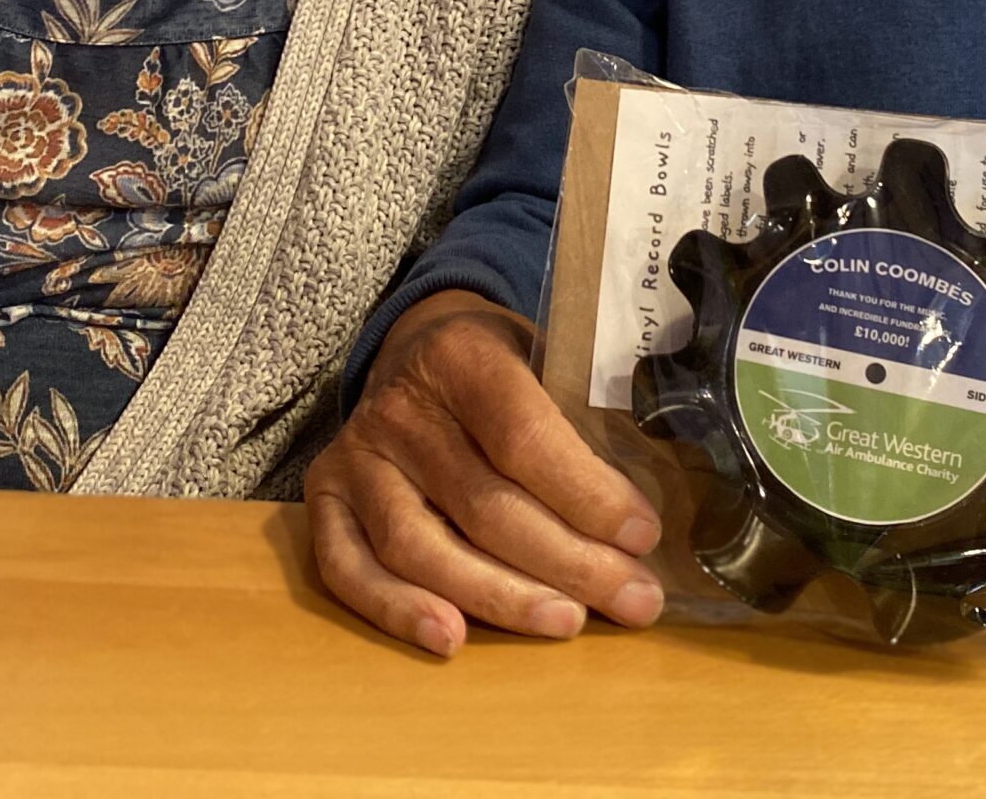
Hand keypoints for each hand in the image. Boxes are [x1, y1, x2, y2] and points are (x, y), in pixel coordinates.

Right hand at [306, 290, 664, 656]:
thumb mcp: (549, 357)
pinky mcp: (325, 497)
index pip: (524, 435)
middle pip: (483, 503)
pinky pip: (347, 568)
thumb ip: (589, 415)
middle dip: (567, 562)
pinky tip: (450, 639)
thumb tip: (661, 498)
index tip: (641, 536)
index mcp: (463, 355)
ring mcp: (357, 455)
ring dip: (497, 596)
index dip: (585, 493)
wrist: (416, 346)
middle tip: (632, 600)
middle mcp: (400, 406)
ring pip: (419, 544)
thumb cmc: (504, 368)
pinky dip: (395, 610)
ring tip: (565, 624)